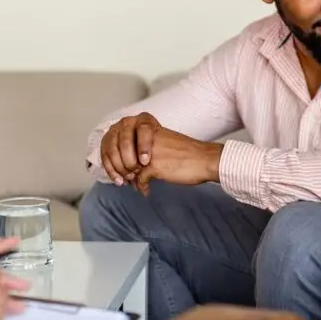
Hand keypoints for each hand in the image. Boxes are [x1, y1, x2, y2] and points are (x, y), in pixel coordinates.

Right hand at [100, 112, 160, 185]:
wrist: (147, 145)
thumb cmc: (156, 146)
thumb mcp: (161, 145)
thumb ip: (158, 153)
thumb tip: (152, 171)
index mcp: (144, 119)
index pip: (143, 130)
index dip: (143, 146)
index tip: (145, 162)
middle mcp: (128, 122)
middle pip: (125, 141)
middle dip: (130, 160)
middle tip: (136, 173)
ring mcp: (115, 130)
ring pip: (113, 149)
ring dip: (120, 167)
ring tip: (129, 178)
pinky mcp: (106, 141)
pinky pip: (105, 156)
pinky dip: (111, 171)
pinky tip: (119, 180)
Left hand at [100, 112, 221, 194]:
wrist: (206, 159)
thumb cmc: (189, 153)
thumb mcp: (165, 143)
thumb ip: (148, 147)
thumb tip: (134, 163)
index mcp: (148, 128)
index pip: (119, 138)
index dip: (114, 155)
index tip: (119, 167)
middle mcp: (146, 138)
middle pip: (119, 153)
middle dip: (119, 168)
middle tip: (123, 179)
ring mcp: (149, 152)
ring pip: (127, 167)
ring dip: (129, 178)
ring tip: (133, 184)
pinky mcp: (154, 166)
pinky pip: (139, 179)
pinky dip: (142, 187)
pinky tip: (146, 191)